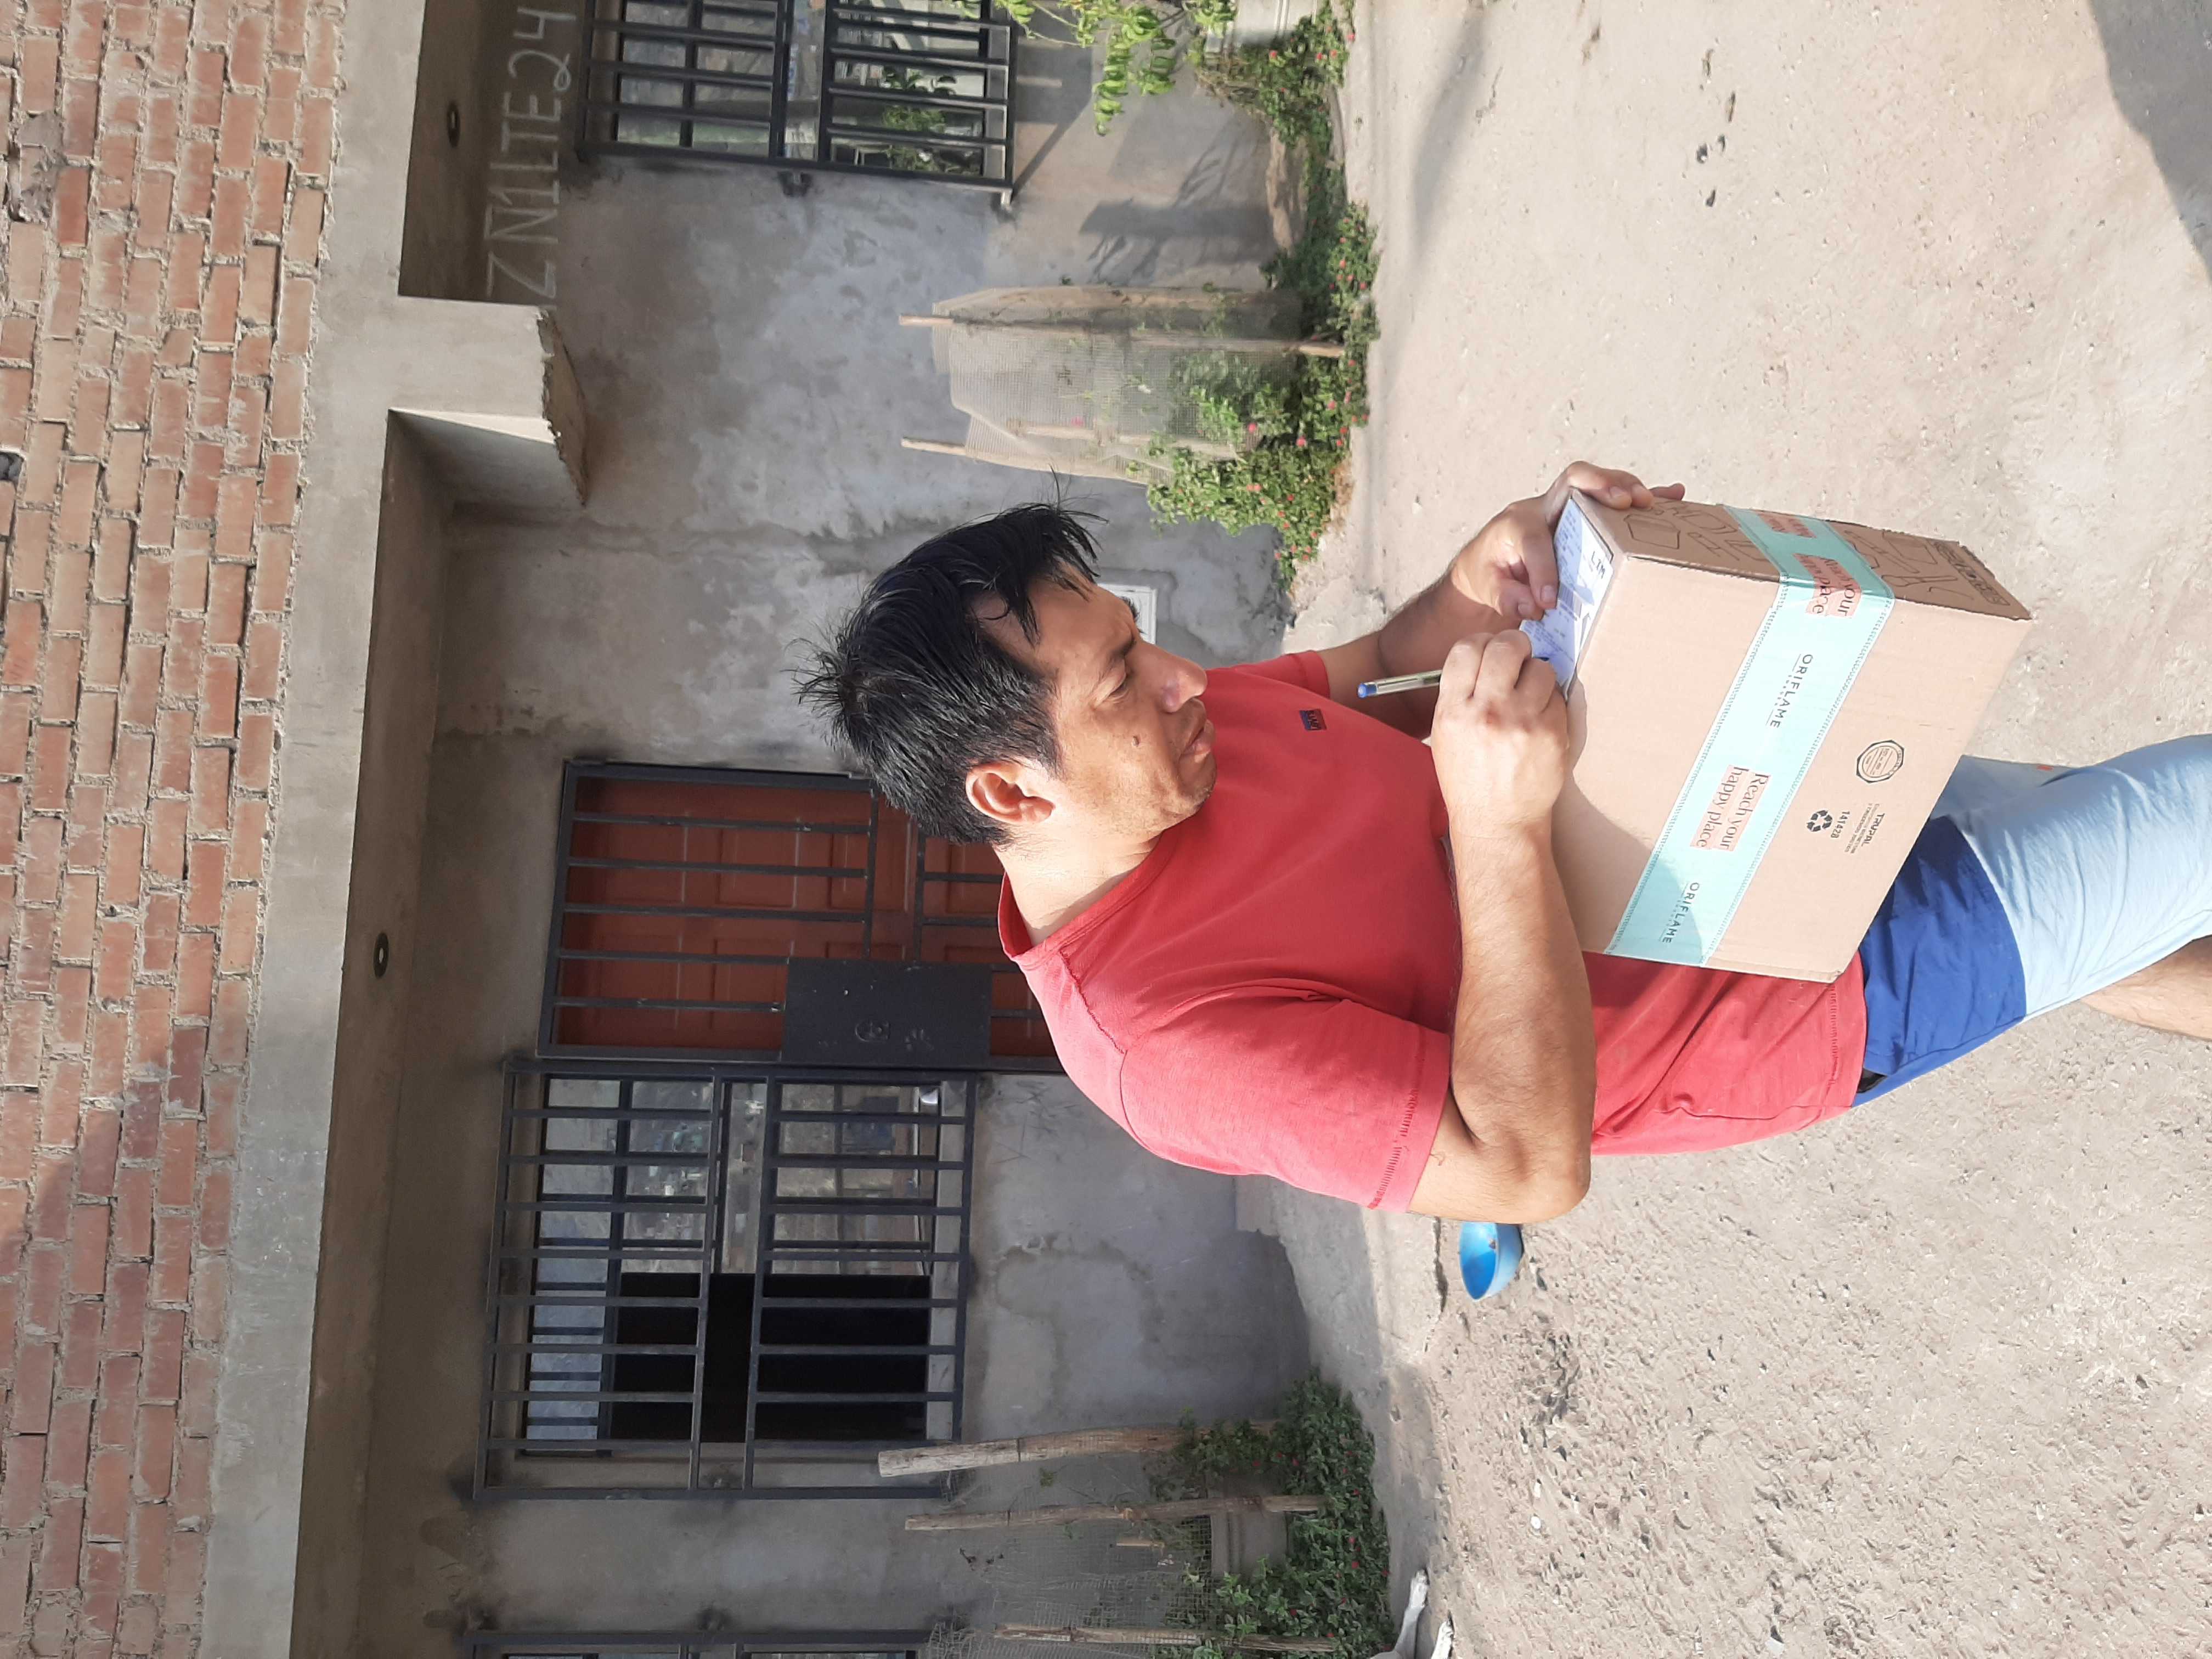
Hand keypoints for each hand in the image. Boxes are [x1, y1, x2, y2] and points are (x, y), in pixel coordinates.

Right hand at [1430, 632, 1569, 836]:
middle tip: (1518, 659)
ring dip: (1538, 676)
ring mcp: (1523, 721)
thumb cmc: (1469, 779)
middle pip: (1507, 646)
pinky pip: (1558, 696)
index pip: (1468, 648)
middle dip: (1516, 646)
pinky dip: (1551, 703)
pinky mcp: (1552, 733)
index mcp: (1454, 710)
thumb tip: (1486, 655)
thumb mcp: (1445, 735)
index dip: (1483, 643)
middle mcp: (1487, 711)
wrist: (1497, 822)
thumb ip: (1460, 694)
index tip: (1491, 651)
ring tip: (1530, 697)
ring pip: (1540, 668)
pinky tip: (1541, 721)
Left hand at [1450, 462, 1686, 623]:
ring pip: (1599, 484)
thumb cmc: (1489, 574)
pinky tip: (1674, 495)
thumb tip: (1532, 605)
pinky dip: (1646, 498)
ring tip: (1651, 501)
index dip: (1542, 570)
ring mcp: (1567, 507)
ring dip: (1627, 488)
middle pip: (1574, 480)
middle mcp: (1543, 506)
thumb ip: (1504, 597)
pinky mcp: (1587, 516)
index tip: (1550, 600)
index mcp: (1515, 524)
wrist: (1489, 564)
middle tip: (1626, 502)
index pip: (1533, 540)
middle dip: (1602, 486)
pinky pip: (1618, 501)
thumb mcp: (1486, 588)